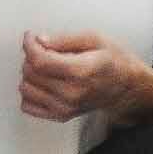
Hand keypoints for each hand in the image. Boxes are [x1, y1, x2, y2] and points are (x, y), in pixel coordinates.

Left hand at [20, 31, 152, 124]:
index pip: (39, 60)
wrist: (127, 87)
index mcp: (81, 71)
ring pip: (25, 88)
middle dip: (32, 57)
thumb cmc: (114, 61)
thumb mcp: (94, 39)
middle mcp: (71, 92)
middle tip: (46, 50)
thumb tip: (39, 40)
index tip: (31, 37)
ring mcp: (65, 107)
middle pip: (30, 73)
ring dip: (30, 74)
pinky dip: (31, 93)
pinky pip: (28, 106)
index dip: (29, 45)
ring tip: (47, 67)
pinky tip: (44, 83)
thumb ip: (64, 39)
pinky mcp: (61, 116)